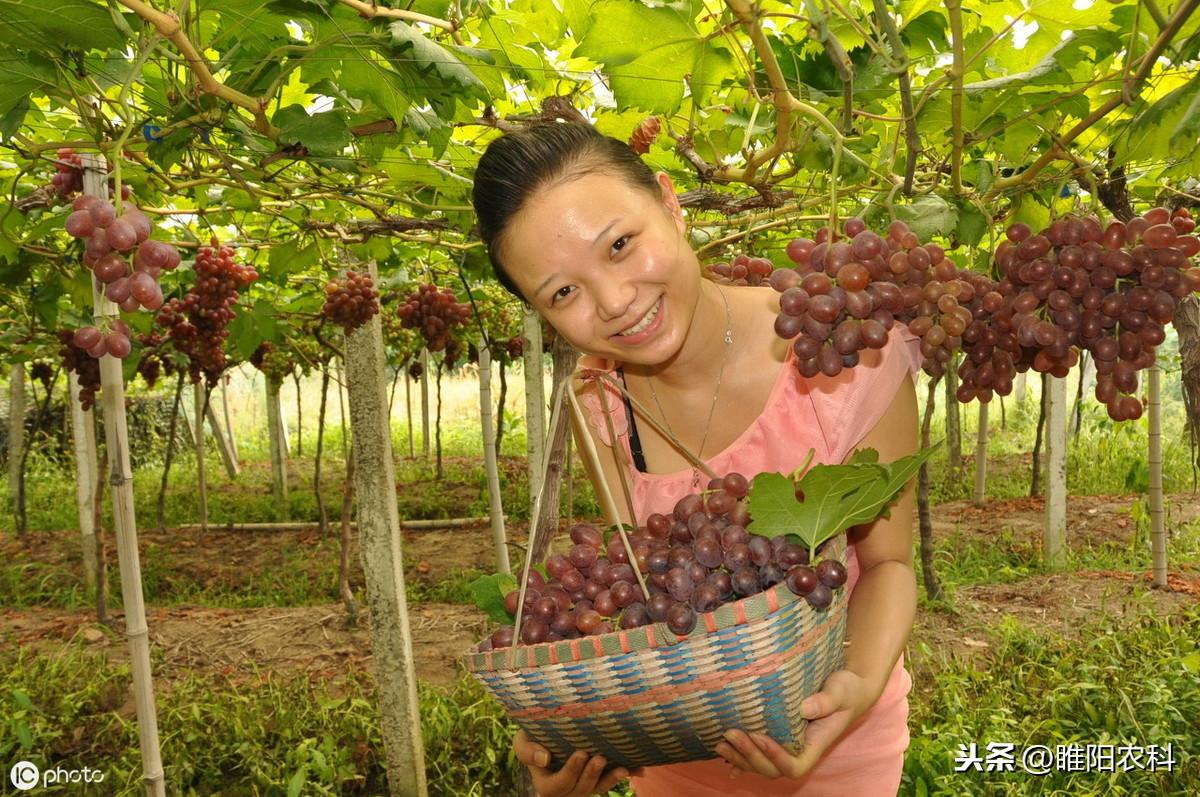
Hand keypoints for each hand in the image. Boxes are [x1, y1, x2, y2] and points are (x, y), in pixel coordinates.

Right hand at [513, 729, 640, 796]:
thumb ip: (526, 751)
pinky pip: (610, 780)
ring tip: (622, 768)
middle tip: (600, 757)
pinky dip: (625, 774)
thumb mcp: (522, 741)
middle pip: (581, 789)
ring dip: (610, 780)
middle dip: (592, 775)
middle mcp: (566, 790)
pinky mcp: (597, 777)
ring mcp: (583, 785)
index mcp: (546, 784)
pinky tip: (638, 769)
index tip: (581, 753)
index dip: (571, 772)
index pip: (559, 785)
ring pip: (597, 788)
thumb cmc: (532, 738)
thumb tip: (544, 759)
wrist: (547, 735)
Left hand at [713, 669, 877, 779]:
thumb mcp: (841, 691)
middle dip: (750, 756)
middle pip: (772, 769)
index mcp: (815, 744)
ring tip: (720, 742)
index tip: (759, 736)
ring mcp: (787, 746)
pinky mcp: (778, 736)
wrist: (848, 688)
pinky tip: (723, 751)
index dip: (775, 757)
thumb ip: (826, 701)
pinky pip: (758, 753)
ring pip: (761, 764)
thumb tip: (804, 709)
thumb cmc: (846, 689)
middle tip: (730, 734)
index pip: (794, 765)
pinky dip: (740, 756)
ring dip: (740, 757)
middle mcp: (799, 749)